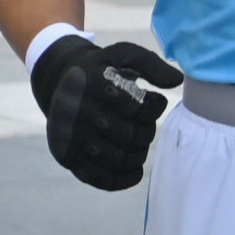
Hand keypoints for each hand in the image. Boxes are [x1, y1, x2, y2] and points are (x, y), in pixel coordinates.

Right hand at [31, 33, 176, 191]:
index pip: (138, 108)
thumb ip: (152, 64)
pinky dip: (121, 180)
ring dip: (138, 155)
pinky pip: (97, 178)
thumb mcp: (124, 55)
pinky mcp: (66, 155)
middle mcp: (78, 112)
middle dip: (146, 132)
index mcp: (94, 86)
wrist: (59, 79)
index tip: (153, 102)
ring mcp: (70, 137)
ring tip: (138, 143)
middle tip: (144, 126)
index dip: (155, 108)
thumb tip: (176, 81)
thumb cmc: (101, 69)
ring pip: (117, 159)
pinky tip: (134, 171)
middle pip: (130, 136)